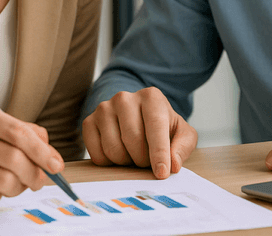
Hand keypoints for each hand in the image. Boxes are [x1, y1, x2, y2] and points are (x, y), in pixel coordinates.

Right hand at [0, 106, 63, 207]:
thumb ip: (27, 136)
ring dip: (18, 188)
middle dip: (34, 174)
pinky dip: (0, 195)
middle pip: (14, 158)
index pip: (19, 133)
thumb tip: (53, 157)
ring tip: (16, 185)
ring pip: (5, 180)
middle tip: (40, 181)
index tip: (56, 165)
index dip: (42, 151)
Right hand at [82, 87, 197, 178]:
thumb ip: (182, 147)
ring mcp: (104, 108)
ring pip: (113, 148)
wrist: (140, 118)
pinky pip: (96, 154)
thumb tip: (173, 164)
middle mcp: (125, 98)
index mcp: (151, 96)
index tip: (162, 174)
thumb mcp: (182, 134)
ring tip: (133, 155)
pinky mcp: (89, 122)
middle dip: (142, 159)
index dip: (159, 153)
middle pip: (132, 139)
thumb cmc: (163, 128)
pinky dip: (109, 163)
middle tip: (147, 161)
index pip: (155, 126)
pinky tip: (119, 154)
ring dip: (126, 162)